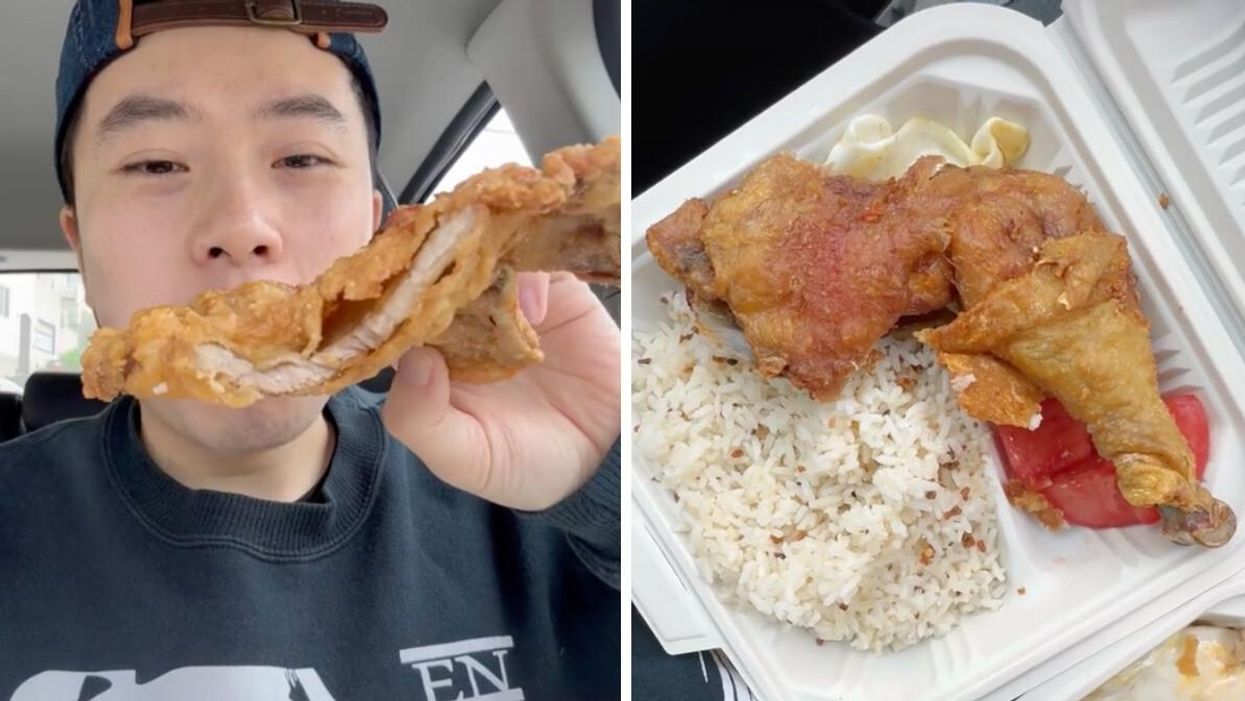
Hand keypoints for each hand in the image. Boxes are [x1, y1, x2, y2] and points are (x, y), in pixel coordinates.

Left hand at [381, 272, 619, 509]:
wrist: (604, 459)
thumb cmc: (524, 463)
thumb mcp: (465, 459)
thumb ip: (422, 422)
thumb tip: (413, 357)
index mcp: (430, 352)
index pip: (399, 310)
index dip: (395, 299)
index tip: (398, 300)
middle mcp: (465, 318)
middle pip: (440, 269)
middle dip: (440, 266)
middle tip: (446, 281)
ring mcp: (510, 299)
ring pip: (487, 255)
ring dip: (487, 267)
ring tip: (502, 308)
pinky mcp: (557, 289)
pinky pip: (538, 262)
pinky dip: (532, 277)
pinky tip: (536, 313)